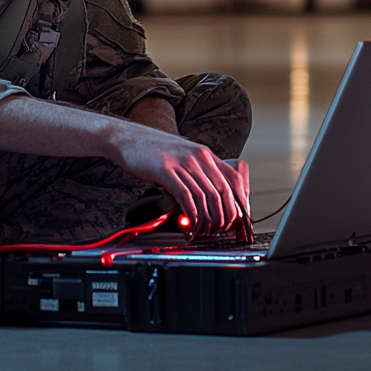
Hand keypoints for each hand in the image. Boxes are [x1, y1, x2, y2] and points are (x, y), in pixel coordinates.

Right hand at [110, 126, 250, 238]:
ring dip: (207, 220)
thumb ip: (198, 173)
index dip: (241, 202)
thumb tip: (211, 199)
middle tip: (219, 231)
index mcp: (205, 154)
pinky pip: (186, 196)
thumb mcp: (183, 156)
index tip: (239, 220)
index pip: (234, 179)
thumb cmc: (154, 151)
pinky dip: (191, 215)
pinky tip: (189, 225)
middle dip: (225, 217)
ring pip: (205, 197)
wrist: (129, 138)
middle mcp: (198, 156)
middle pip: (223, 192)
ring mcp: (182, 162)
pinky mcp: (166, 170)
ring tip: (203, 232)